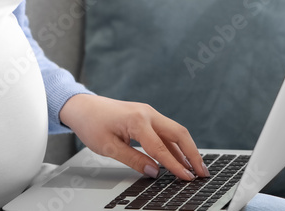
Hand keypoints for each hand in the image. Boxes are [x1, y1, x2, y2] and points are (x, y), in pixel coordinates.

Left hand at [59, 94, 209, 181]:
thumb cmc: (91, 124)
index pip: (161, 148)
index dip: (176, 166)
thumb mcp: (109, 147)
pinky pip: (164, 131)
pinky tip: (179, 159)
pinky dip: (174, 146)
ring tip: (196, 168)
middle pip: (178, 133)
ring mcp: (148, 113)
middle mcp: (147, 113)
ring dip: (186, 149)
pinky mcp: (145, 116)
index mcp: (137, 120)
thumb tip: (154, 172)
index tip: (187, 178)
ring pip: (174, 132)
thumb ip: (134, 160)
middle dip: (193, 154)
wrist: (81, 106)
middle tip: (202, 173)